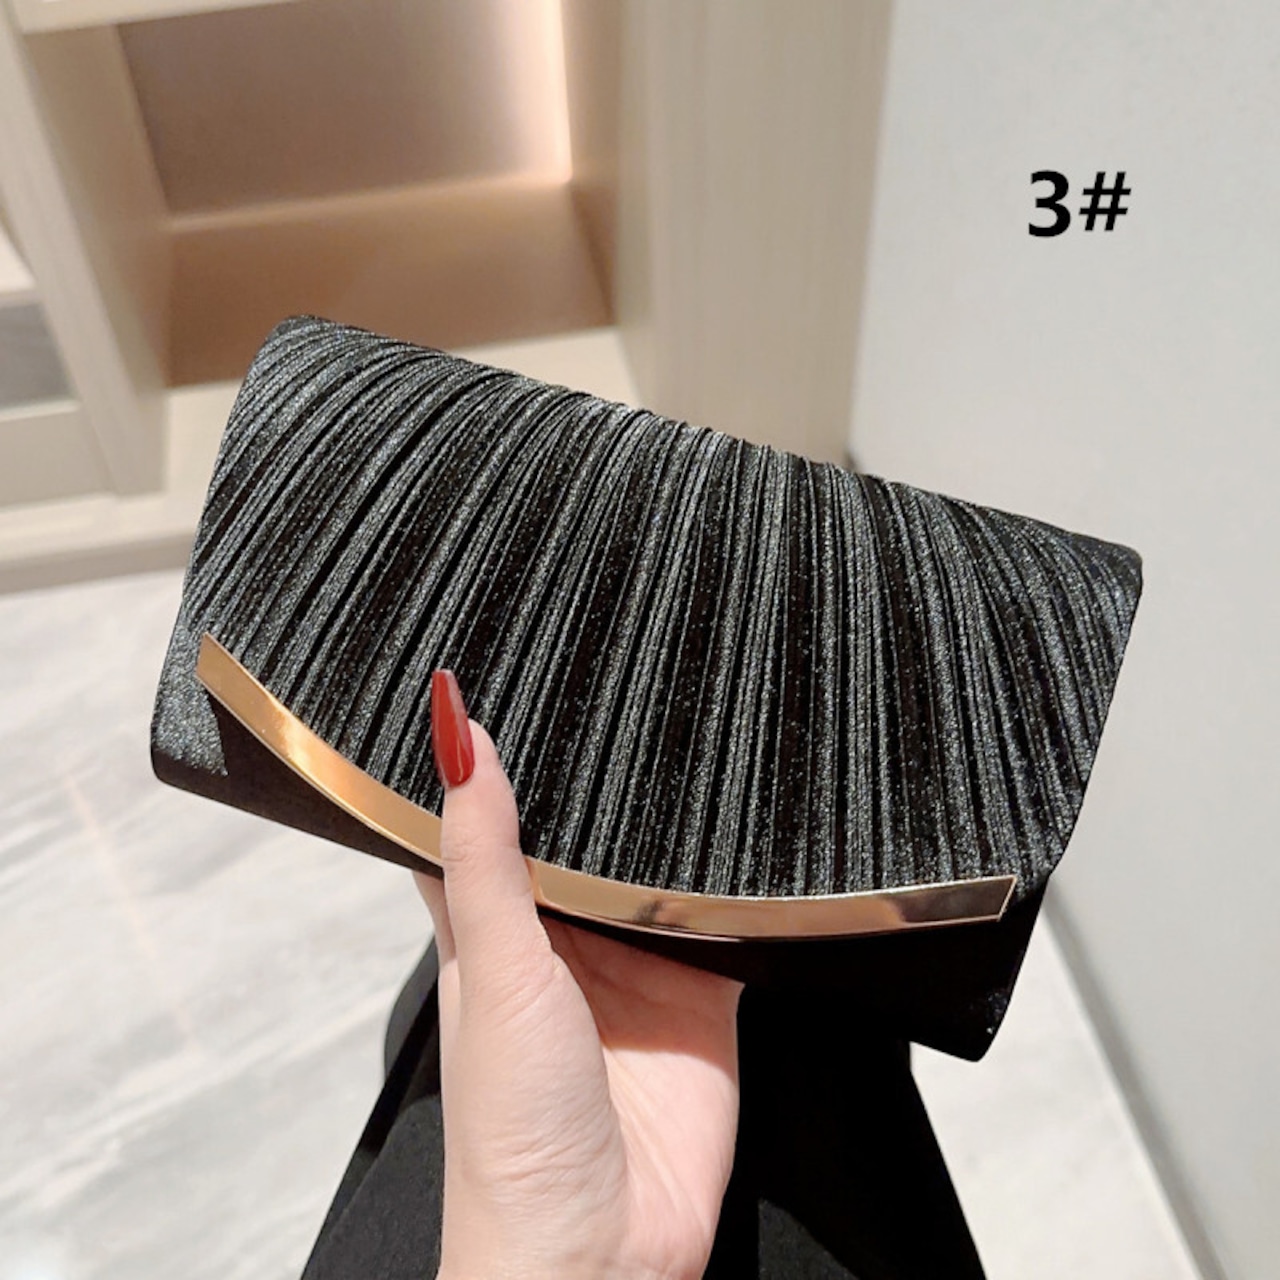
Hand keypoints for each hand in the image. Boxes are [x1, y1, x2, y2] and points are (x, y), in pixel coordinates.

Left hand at [415, 671, 742, 1279]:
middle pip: (577, 836)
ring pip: (652, 867)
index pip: (479, 822)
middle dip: (594, 779)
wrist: (603, 1253)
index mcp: (490, 930)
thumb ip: (485, 855)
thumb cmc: (513, 1135)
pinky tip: (744, 826)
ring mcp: (634, 965)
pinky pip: (722, 917)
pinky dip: (732, 880)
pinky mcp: (701, 991)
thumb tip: (461, 742)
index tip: (496, 678)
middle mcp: (561, 941)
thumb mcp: (495, 969)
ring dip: (664, 823)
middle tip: (612, 680)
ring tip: (682, 725)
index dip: (485, 762)